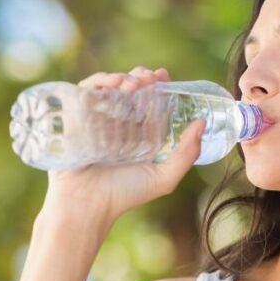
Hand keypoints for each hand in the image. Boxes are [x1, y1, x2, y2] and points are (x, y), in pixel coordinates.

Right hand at [38, 66, 204, 224]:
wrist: (85, 204)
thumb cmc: (123, 195)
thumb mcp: (164, 178)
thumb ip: (187, 154)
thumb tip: (202, 123)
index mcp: (140, 134)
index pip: (151, 101)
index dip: (159, 85)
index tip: (163, 76)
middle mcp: (119, 124)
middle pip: (131, 89)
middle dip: (142, 77)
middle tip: (149, 77)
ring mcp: (97, 119)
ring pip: (110, 86)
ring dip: (123, 77)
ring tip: (133, 83)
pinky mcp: (77, 116)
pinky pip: (87, 90)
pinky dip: (100, 81)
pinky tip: (113, 84)